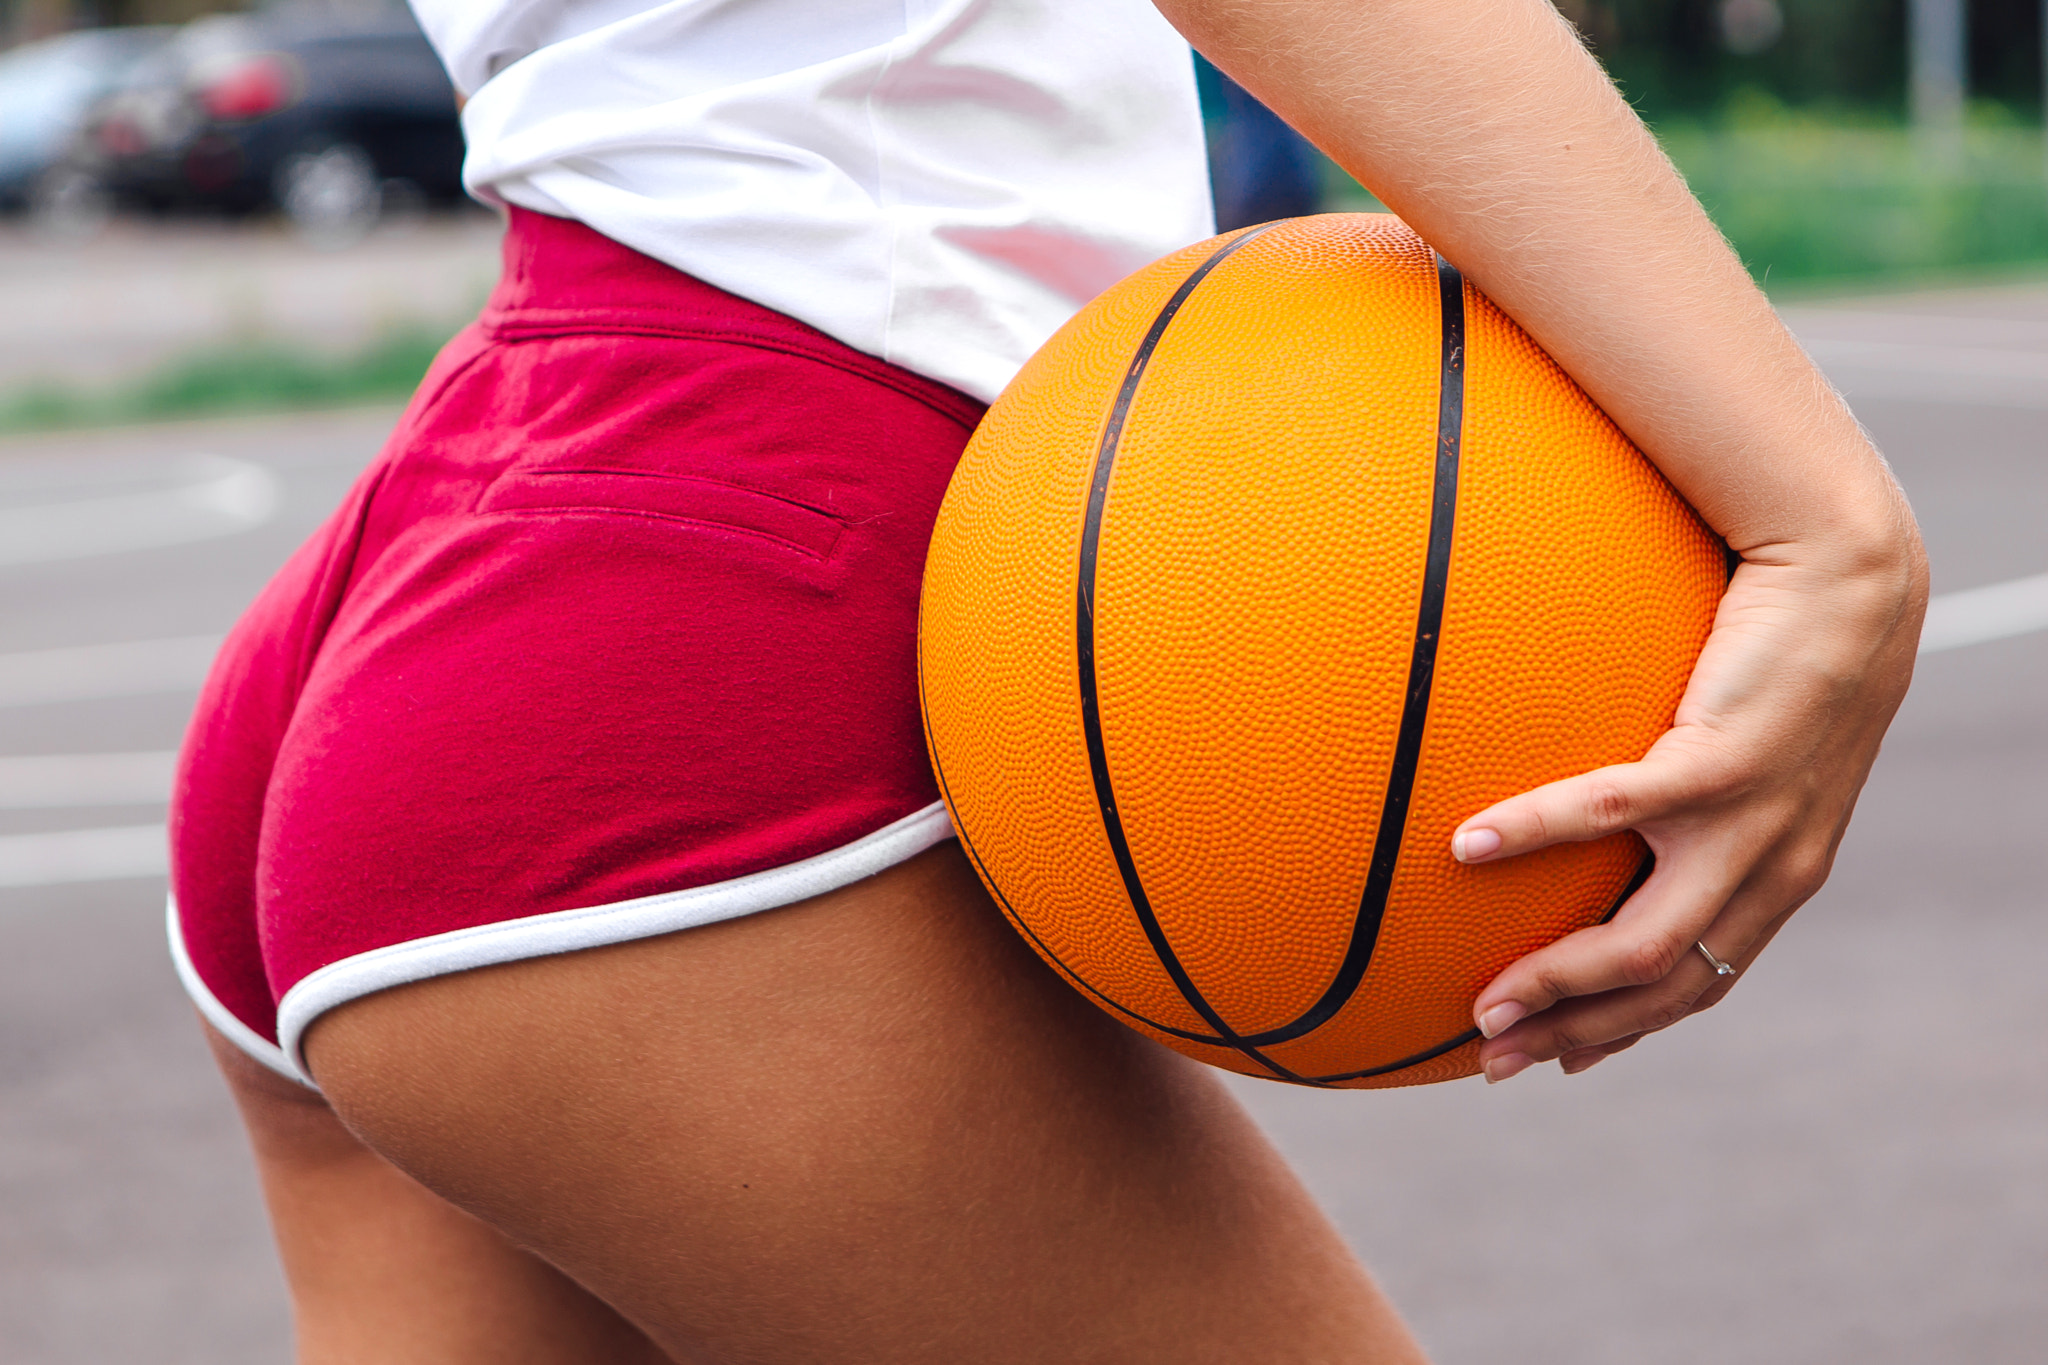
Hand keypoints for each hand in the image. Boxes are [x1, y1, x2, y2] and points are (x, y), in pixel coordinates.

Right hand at [1455, 535, 1925, 1082]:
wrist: (1854, 581)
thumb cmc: (1787, 650)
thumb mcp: (1752, 743)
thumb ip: (1693, 791)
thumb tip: (1601, 802)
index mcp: (1778, 875)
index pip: (1700, 982)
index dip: (1627, 1030)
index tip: (1556, 1058)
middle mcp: (1771, 868)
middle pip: (1667, 988)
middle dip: (1576, 1033)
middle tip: (1492, 1052)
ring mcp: (1749, 822)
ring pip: (1648, 941)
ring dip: (1559, 982)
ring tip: (1485, 1001)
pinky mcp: (1722, 758)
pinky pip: (1612, 811)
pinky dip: (1537, 833)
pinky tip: (1470, 844)